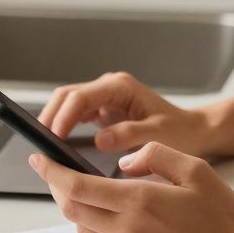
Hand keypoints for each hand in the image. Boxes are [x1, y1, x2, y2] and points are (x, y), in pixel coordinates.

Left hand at [28, 141, 233, 232]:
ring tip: (85, 190)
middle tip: (54, 171)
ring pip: (83, 229)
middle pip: (72, 209)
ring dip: (77, 208)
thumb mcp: (195, 168)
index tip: (39, 159)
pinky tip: (112, 214)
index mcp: (140, 201)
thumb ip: (154, 155)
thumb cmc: (224, 218)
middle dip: (57, 188)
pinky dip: (97, 226)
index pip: (78, 186)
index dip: (52, 172)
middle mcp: (128, 231)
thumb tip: (124, 162)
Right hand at [38, 72, 214, 156]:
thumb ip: (130, 134)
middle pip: (67, 95)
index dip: (63, 116)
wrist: (192, 129)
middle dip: (51, 116)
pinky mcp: (103, 109)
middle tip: (40, 143)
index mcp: (120, 87)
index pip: (81, 96)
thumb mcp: (159, 133)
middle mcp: (109, 87)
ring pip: (68, 103)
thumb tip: (100, 140)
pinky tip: (58, 143)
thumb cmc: (179, 129)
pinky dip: (64, 126)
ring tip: (44, 145)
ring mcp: (104, 97)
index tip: (53, 137)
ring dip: (54, 120)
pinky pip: (76, 114)